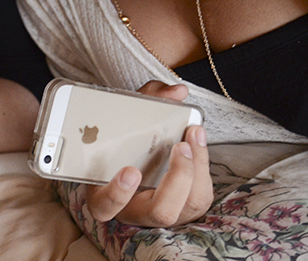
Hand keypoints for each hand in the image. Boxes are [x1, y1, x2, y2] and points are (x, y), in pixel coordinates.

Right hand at [84, 81, 211, 226]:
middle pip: (160, 212)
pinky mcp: (184, 208)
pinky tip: (198, 140)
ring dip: (195, 172)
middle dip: (176, 180)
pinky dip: (203, 168)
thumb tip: (178, 92)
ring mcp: (163, 214)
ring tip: (193, 135)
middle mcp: (133, 211)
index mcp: (103, 196)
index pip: (105, 208)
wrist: (133, 151)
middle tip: (179, 147)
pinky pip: (200, 198)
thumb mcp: (125, 117)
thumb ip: (147, 99)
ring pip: (186, 207)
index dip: (117, 195)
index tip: (130, 171)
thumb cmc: (122, 140)